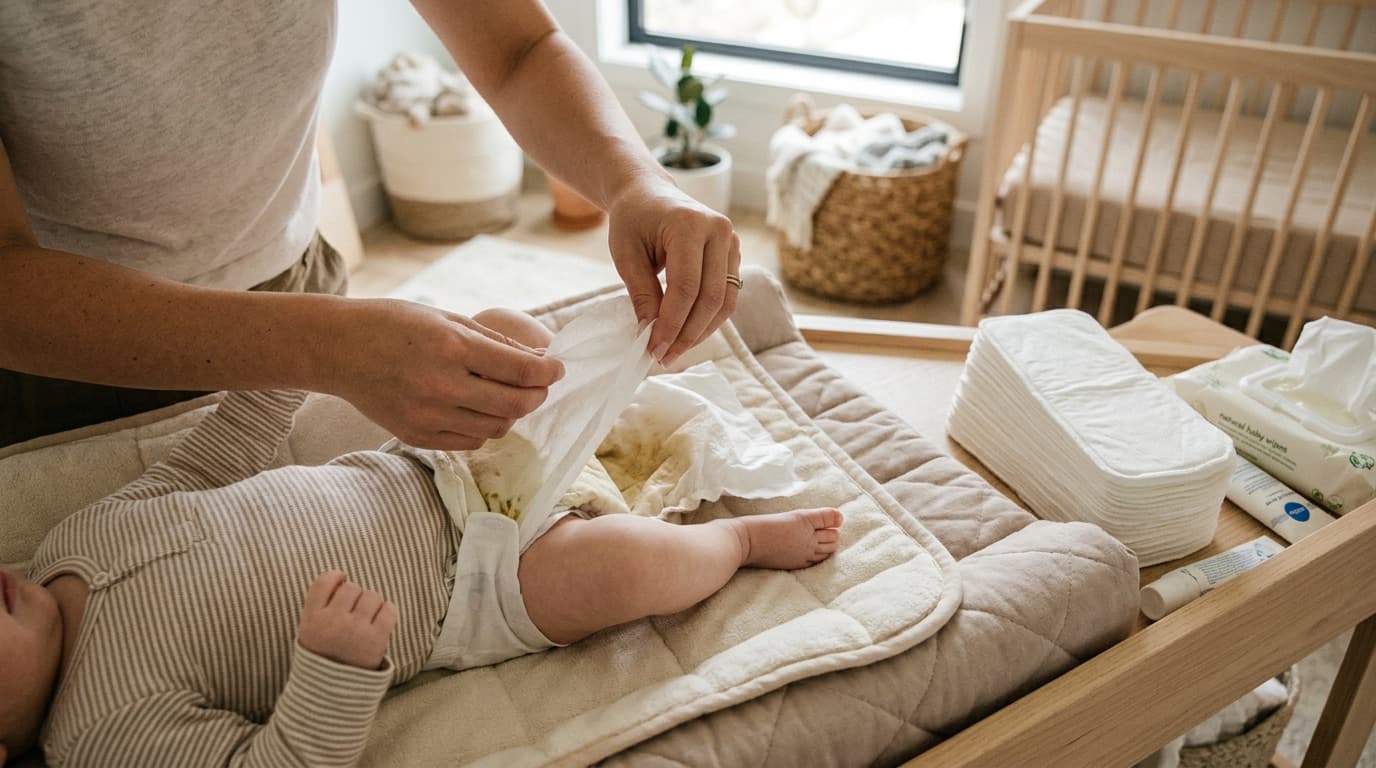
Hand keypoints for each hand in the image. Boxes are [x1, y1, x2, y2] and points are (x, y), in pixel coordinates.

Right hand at [298, 571, 396, 669]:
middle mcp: (332, 621)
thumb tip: (343, 579)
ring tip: (366, 619)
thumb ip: (320, 605)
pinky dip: (387, 611)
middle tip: (354, 612)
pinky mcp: (376, 639)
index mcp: (311, 618)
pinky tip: (380, 621)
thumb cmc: (324, 655)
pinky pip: (389, 609)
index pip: (324, 581)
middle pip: (351, 587)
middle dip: (355, 596)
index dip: (336, 576)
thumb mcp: (309, 631)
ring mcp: (355, 630)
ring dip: (372, 604)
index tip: (341, 581)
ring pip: (371, 595)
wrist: (332, 692)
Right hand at [320, 298, 563, 449]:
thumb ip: (495, 342)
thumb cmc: (394, 324)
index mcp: (452, 347)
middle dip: (537, 395)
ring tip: (504, 394)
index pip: (521, 371)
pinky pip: (469, 441)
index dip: (549, 371)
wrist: (338, 349)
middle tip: (539, 385)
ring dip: (510, 412)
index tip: (557, 368)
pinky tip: (476, 408)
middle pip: (515, 405)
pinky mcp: (416, 436)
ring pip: (496, 427)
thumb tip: (538, 360)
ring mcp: (428, 415)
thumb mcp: (447, 317)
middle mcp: (442, 385)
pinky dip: (482, 427)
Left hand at [607, 178, 740, 367]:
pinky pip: (727, 296)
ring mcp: (732, 241)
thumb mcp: (626, 255)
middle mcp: (719, 231)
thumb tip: (652, 335)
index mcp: (690, 224)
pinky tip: (687, 334)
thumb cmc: (633, 220)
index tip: (654, 349)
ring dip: (701, 332)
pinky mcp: (734, 254)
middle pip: (710, 298)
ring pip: (724, 301)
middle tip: (664, 357)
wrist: (649, 193)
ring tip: (675, 351)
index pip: (686, 286)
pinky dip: (708, 319)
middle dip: (687, 334)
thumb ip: (642, 294)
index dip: (672, 323)